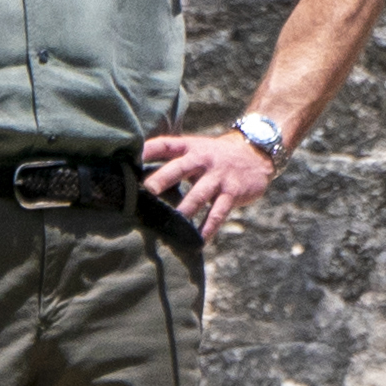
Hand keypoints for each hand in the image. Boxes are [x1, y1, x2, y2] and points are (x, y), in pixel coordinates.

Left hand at [141, 129, 276, 238]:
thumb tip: (136, 173)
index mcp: (190, 147)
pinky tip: (199, 241)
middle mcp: (202, 160)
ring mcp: (218, 177)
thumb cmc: (214, 155)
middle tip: (148, 190)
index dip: (149, 149)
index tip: (131, 158)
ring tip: (171, 225)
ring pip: (199, 195)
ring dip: (185, 210)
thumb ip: (171, 159)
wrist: (254, 153)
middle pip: (180, 168)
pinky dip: (208, 228)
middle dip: (163, 178)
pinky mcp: (232, 193)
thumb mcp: (195, 148)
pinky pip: (218, 213)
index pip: (166, 145)